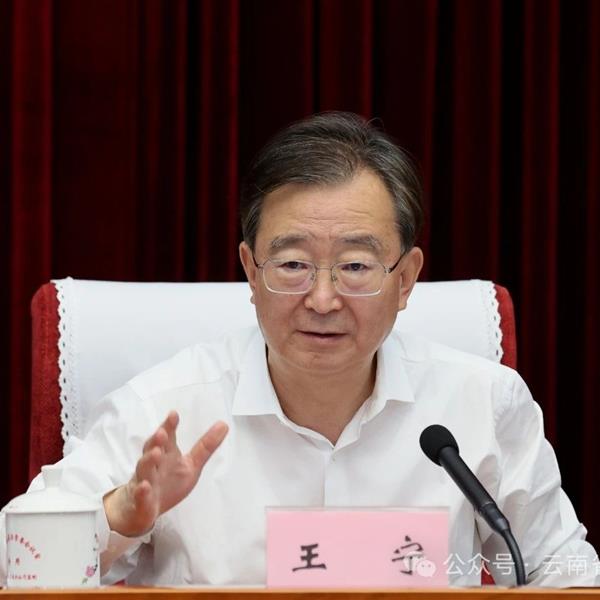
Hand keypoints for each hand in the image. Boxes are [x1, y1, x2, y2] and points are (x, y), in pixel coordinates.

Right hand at [103, 411, 227, 536]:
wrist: (142, 509)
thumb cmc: (168, 483)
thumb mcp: (191, 465)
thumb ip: (205, 447)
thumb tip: (224, 425)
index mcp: (166, 455)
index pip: (167, 438)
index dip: (169, 426)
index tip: (174, 414)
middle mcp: (153, 465)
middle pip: (152, 449)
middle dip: (156, 440)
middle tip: (163, 432)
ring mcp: (145, 482)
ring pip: (144, 470)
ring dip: (148, 461)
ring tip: (156, 453)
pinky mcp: (141, 502)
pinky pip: (140, 496)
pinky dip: (141, 491)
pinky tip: (144, 486)